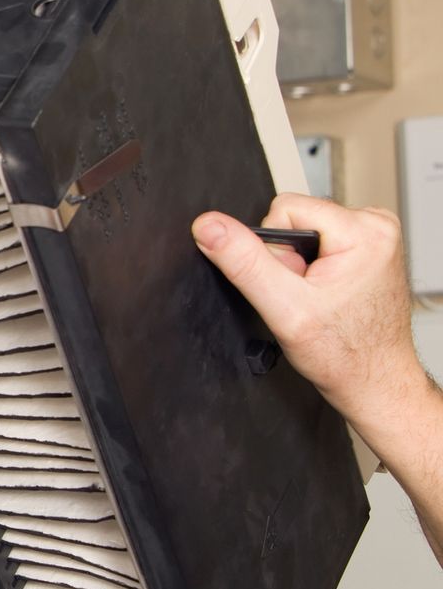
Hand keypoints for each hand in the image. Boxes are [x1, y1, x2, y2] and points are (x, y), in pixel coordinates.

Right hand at [192, 195, 430, 431]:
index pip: (284, 209)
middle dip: (288, 258)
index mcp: (365, 231)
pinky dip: (314, 267)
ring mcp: (377, 235)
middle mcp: (378, 225)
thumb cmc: (345, 353)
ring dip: (300, 264)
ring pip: (304, 229)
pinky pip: (320, 239)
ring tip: (318, 295)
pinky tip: (327, 292)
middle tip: (306, 294)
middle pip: (296, 217)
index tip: (295, 283)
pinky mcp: (371, 245)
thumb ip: (243, 261)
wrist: (373, 379)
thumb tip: (209, 226)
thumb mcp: (283, 308)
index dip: (274, 250)